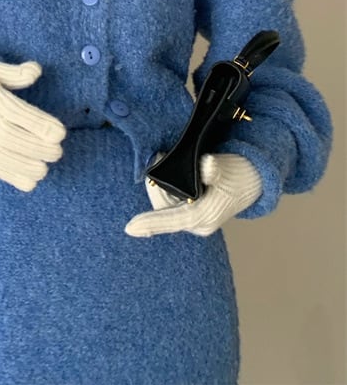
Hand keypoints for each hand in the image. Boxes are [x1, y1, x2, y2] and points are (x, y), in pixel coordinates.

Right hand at [0, 60, 66, 191]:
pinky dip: (12, 177)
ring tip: (45, 168)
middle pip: (12, 137)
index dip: (40, 124)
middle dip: (38, 148)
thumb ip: (16, 72)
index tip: (60, 132)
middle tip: (57, 152)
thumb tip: (36, 70)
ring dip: (26, 166)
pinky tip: (30, 182)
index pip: (18, 113)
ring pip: (3, 156)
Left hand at [125, 153, 262, 237]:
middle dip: (156, 184)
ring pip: (164, 204)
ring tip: (164, 159)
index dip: (151, 222)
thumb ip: (214, 169)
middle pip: (162, 208)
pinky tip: (167, 173)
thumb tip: (206, 165)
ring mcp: (194, 219)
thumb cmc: (239, 173)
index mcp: (204, 217)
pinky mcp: (191, 212)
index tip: (130, 227)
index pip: (172, 220)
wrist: (253, 177)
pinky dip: (165, 186)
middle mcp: (197, 223)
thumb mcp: (227, 168)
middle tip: (159, 157)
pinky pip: (169, 202)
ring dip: (160, 183)